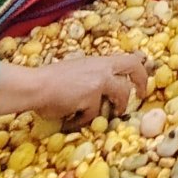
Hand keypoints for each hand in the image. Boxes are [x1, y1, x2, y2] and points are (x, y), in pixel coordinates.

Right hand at [0, 54, 147, 123]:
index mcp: (98, 61)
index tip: (141, 75)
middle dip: (142, 82)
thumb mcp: (76, 69)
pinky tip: (75, 119)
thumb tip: (99, 86)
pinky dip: (85, 118)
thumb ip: (91, 74)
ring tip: (116, 113)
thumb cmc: (48, 78)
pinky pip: (94, 113)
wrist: (36, 85)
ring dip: (120, 106)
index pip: (127, 58)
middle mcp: (102, 69)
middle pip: (134, 69)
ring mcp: (99, 83)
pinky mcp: (92, 98)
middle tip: (141, 94)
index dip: (138, 66)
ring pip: (122, 94)